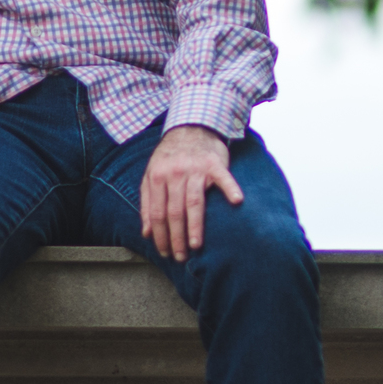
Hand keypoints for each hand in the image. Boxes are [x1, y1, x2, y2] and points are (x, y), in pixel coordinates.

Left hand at [139, 125, 243, 261]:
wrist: (190, 127)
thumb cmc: (170, 157)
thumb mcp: (151, 176)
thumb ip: (147, 203)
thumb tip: (146, 233)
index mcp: (157, 177)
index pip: (157, 213)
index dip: (160, 235)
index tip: (164, 252)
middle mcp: (174, 173)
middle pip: (174, 211)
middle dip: (176, 237)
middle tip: (180, 256)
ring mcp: (195, 168)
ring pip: (193, 202)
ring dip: (195, 226)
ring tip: (195, 245)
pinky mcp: (214, 163)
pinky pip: (223, 178)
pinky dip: (230, 188)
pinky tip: (236, 201)